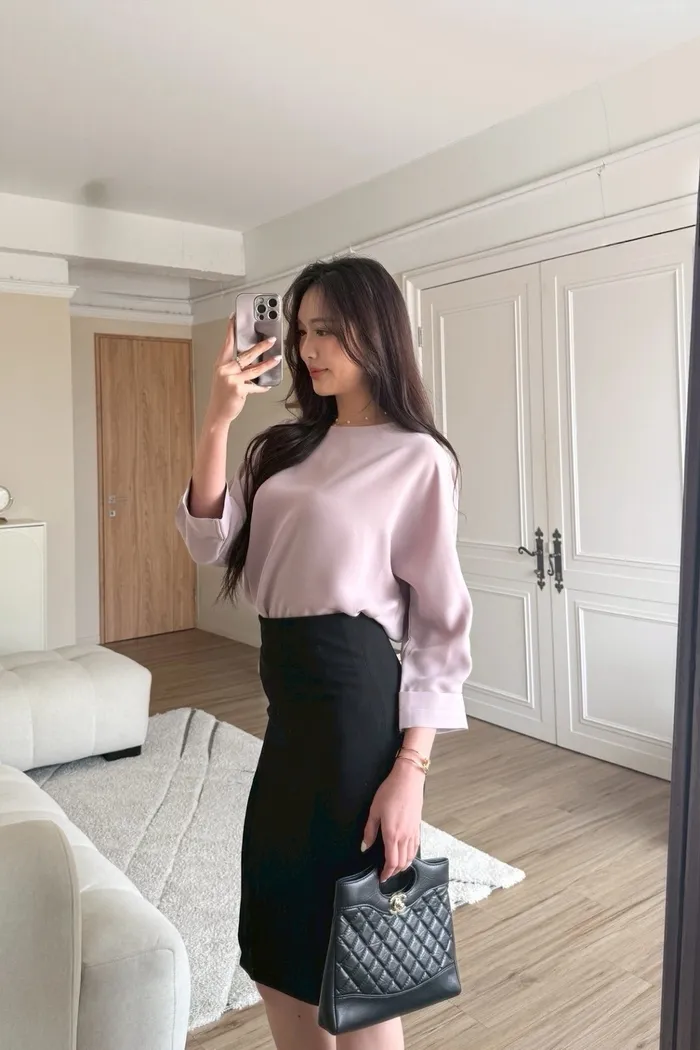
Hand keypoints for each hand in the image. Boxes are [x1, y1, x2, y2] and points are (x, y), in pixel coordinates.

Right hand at [206, 316, 280, 426]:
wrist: (217, 413)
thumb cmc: (221, 395)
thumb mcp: (224, 378)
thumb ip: (235, 368)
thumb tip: (252, 360)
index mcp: (221, 364)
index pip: (227, 344)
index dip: (231, 330)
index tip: (234, 317)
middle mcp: (225, 370)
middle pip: (246, 354)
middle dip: (261, 346)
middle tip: (271, 340)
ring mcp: (231, 379)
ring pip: (254, 369)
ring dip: (268, 364)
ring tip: (277, 359)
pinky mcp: (239, 389)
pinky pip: (255, 385)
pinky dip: (262, 386)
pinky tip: (267, 385)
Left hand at [362, 761, 423, 882]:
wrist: (408, 780)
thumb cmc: (390, 792)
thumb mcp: (374, 811)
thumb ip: (369, 831)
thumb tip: (364, 847)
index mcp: (392, 834)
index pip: (391, 862)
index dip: (386, 873)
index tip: (381, 877)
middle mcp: (405, 836)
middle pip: (402, 863)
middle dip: (394, 872)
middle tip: (386, 874)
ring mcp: (413, 832)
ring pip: (410, 857)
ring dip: (403, 866)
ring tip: (395, 868)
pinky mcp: (417, 827)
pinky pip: (415, 847)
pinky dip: (411, 856)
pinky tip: (407, 855)